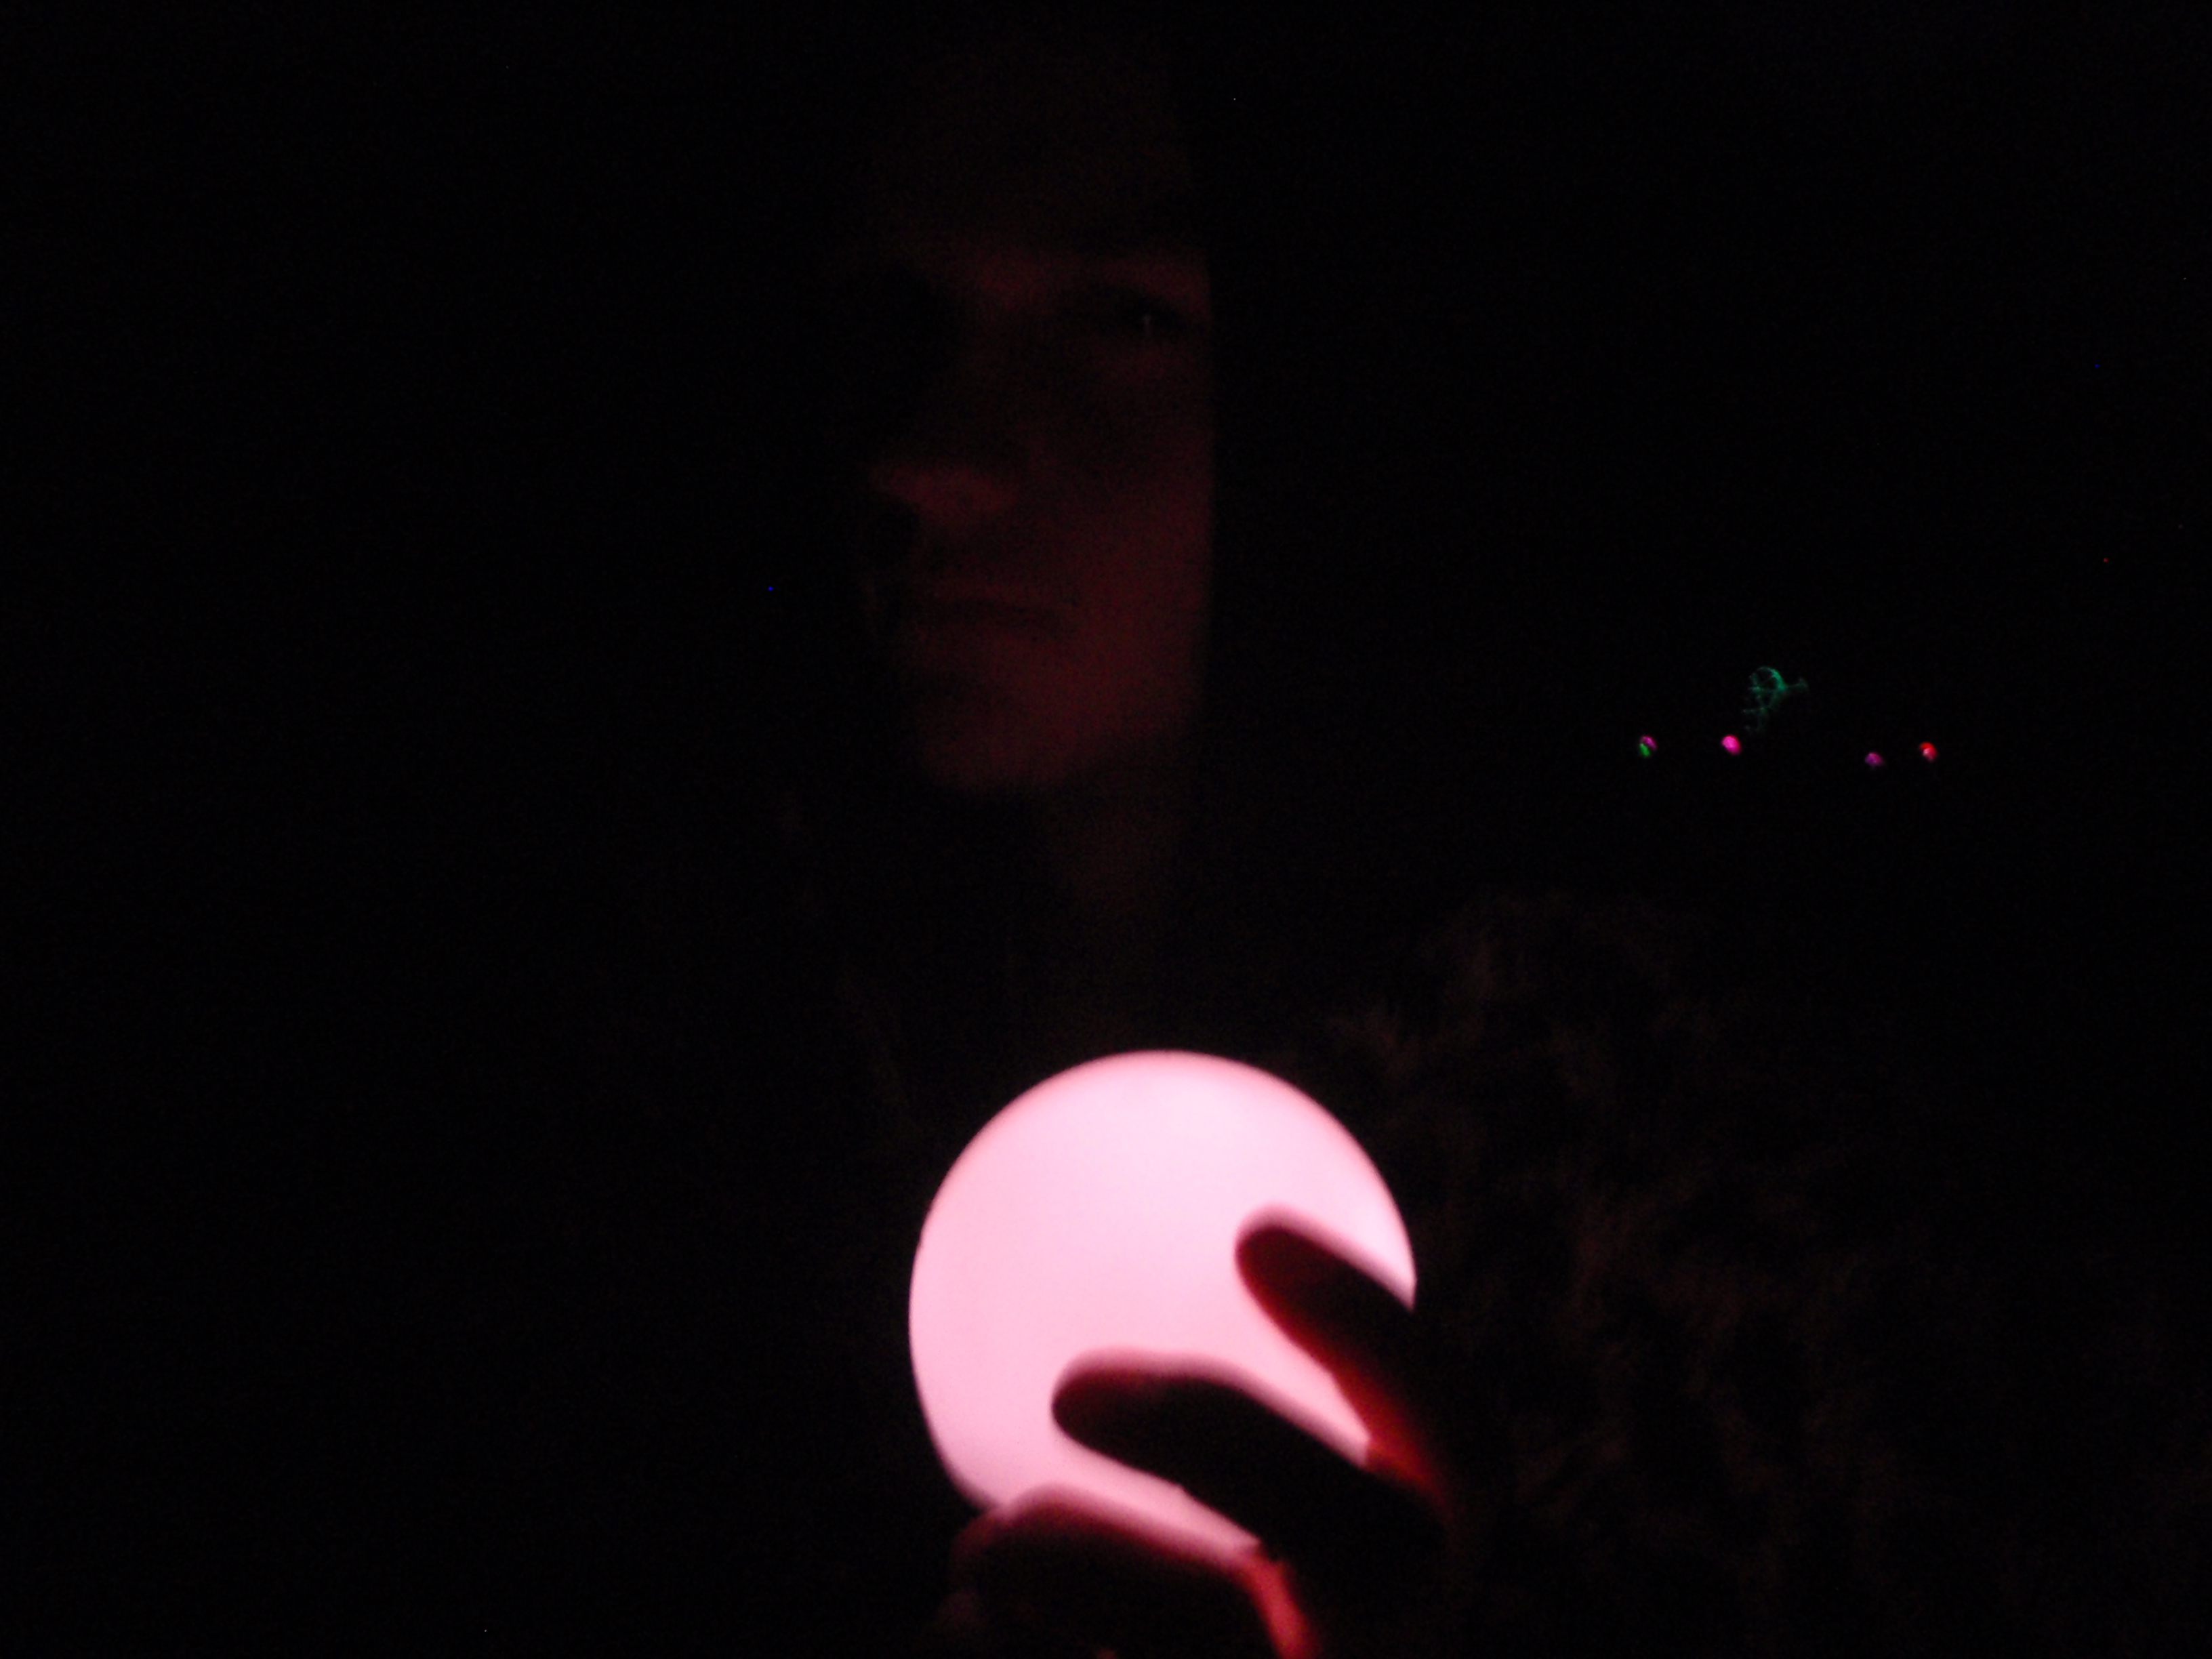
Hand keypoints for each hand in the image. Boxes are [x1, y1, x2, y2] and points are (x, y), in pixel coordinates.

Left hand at [929, 1221, 1476, 1657]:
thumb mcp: (1222, 1581)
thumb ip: (1206, 1495)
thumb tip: (1058, 1341)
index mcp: (1418, 1602)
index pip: (1463, 1456)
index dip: (1381, 1339)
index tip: (1253, 1237)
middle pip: (1360, 1552)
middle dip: (1218, 1439)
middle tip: (1073, 1384)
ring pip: (1218, 1654)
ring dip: (1092, 1576)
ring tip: (979, 1552)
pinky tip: (952, 1637)